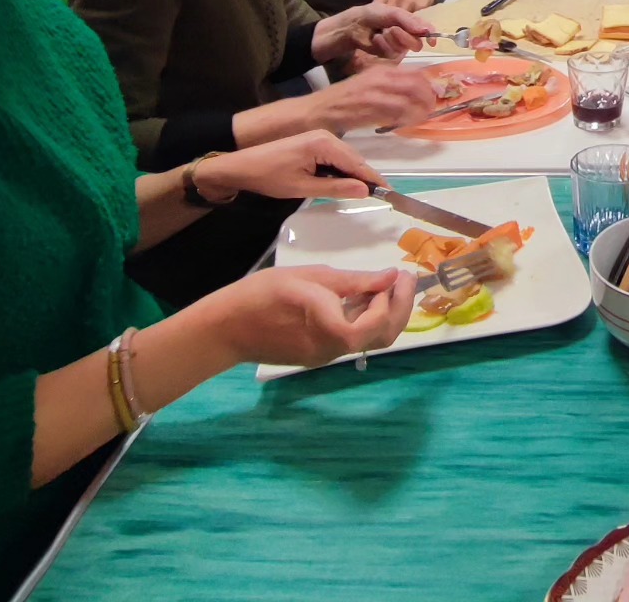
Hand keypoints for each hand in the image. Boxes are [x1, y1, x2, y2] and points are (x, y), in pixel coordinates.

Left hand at [196, 130, 388, 200]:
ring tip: (368, 193)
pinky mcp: (315, 142)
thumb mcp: (303, 187)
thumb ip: (335, 188)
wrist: (242, 166)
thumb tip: (365, 191)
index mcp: (324, 143)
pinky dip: (344, 170)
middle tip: (383, 196)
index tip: (390, 192)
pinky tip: (347, 183)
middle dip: (367, 177)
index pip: (357, 163)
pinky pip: (337, 156)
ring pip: (347, 158)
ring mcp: (321, 137)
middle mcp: (326, 135)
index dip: (373, 178)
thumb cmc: (270, 177)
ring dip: (355, 174)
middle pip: (355, 159)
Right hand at [199, 265, 414, 368]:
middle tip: (405, 279)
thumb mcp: (309, 278)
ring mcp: (324, 355)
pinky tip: (364, 297)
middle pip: (381, 338)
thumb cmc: (261, 295)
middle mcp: (331, 350)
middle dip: (400, 309)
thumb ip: (353, 281)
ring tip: (389, 284)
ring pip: (369, 341)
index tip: (397, 274)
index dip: (393, 299)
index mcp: (329, 331)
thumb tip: (390, 277)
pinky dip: (367, 319)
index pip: (376, 323)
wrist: (223, 328)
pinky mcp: (317, 354)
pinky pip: (352, 338)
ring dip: (386, 314)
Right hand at [307, 66, 437, 135]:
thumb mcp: (370, 83)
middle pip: (417, 86)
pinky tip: (407, 124)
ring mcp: (375, 94)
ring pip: (409, 101)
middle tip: (430, 110)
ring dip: (420, 111)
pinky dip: (406, 120)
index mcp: (382, 70)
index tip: (434, 97)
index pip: (416, 74)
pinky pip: (396, 115)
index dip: (429, 87)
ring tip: (421, 118)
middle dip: (428, 100)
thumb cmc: (345, 98)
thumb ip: (391, 85)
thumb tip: (417, 93)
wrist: (319, 109)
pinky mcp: (369, 110)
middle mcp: (380, 78)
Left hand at [312, 4, 430, 63]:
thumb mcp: (391, 12)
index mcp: (407, 21)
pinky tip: (375, 40)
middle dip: (405, 35)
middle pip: (416, 42)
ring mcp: (395, 46)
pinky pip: (393, 55)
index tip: (432, 40)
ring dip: (392, 40)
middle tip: (392, 29)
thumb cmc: (368, 15)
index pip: (423, 29)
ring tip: (379, 33)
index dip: (430, 34)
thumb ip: (409, 20)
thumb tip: (427, 31)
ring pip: (404, 49)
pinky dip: (384, 47)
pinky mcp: (386, 56)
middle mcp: (404, 34)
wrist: (348, 27)